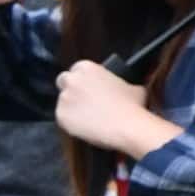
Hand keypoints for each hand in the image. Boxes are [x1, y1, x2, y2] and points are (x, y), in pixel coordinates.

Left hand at [49, 59, 176, 157]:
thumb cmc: (133, 105)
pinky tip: (87, 127)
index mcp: (87, 68)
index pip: (76, 69)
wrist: (128, 127)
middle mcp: (72, 80)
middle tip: (85, 101)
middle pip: (63, 81)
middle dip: (71, 89)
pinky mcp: (60, 116)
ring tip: (90, 118)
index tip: (91, 88)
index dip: (84, 80)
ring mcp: (64, 98)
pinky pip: (64, 119)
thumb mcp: (133, 87)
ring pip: (63, 102)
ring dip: (73, 108)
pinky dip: (73, 123)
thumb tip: (123, 88)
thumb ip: (121, 84)